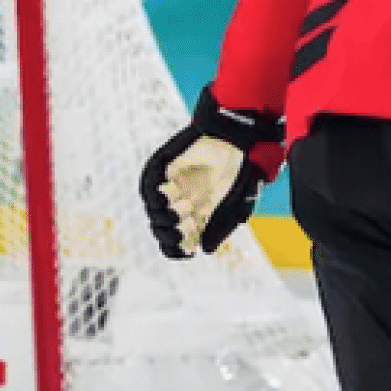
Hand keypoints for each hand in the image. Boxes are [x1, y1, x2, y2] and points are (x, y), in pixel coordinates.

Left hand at [140, 87, 283, 258]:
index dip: (178, 248)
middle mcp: (183, 201)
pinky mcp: (165, 165)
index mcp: (199, 214)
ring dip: (162, 215)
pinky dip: (153, 191)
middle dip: (170, 233)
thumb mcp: (237, 206)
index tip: (186, 251)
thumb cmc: (241, 172)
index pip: (179, 239)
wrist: (240, 140)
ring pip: (154, 208)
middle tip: (184, 228)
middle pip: (164, 227)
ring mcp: (172, 184)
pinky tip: (163, 195)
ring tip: (179, 211)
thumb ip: (220, 228)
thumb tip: (204, 249)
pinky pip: (149, 181)